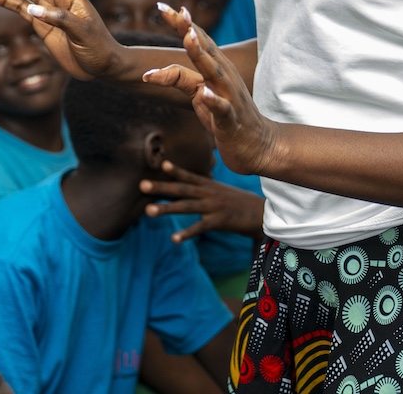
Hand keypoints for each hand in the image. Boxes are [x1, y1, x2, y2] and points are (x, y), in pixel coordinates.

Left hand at [141, 160, 265, 241]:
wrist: (261, 213)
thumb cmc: (239, 203)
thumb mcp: (221, 191)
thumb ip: (205, 188)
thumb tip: (190, 187)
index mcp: (209, 186)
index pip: (189, 176)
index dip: (175, 170)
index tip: (160, 164)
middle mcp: (209, 193)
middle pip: (181, 189)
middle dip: (161, 187)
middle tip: (141, 185)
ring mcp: (213, 206)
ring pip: (186, 206)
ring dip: (166, 208)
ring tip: (148, 211)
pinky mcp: (219, 221)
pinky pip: (199, 227)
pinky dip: (186, 233)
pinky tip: (173, 239)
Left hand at [144, 5, 277, 176]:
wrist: (259, 146)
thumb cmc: (227, 118)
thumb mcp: (200, 95)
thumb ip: (181, 80)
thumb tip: (154, 71)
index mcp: (217, 68)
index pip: (198, 40)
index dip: (181, 23)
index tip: (162, 6)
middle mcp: (224, 77)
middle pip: (205, 48)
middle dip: (188, 29)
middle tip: (174, 10)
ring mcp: (229, 96)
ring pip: (214, 72)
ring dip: (201, 55)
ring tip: (188, 38)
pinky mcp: (230, 120)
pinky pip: (221, 109)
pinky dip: (212, 100)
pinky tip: (203, 93)